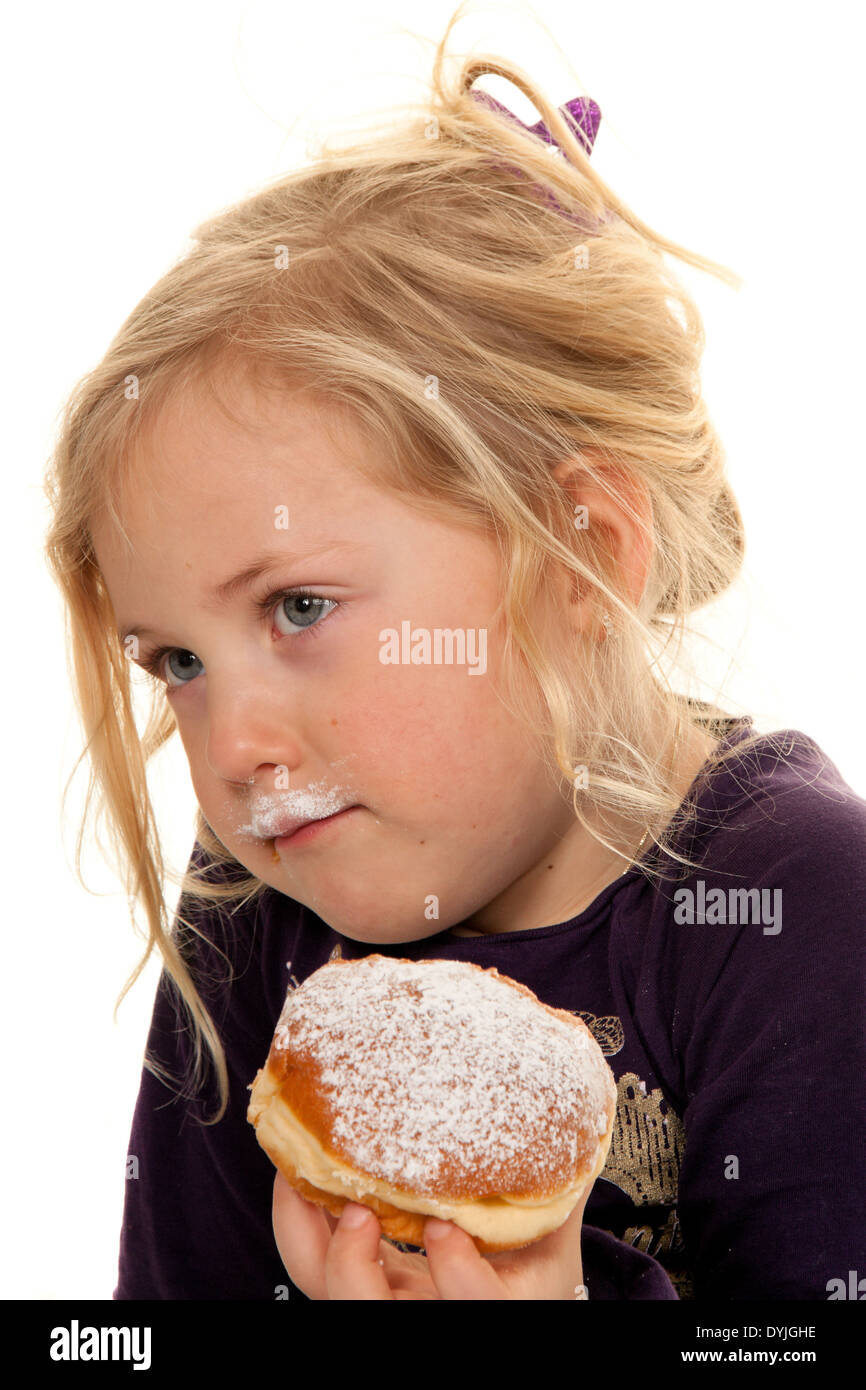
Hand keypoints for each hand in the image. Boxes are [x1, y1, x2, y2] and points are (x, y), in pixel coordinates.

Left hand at [271, 1172, 590, 1299]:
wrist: (514, 1308)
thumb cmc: (531, 1280)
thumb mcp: (551, 1242)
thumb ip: (559, 1190)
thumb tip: (576, 1116)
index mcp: (490, 1310)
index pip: (472, 1308)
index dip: (454, 1275)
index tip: (445, 1228)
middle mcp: (427, 1318)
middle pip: (368, 1317)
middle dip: (351, 1267)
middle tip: (357, 1209)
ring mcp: (389, 1306)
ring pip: (329, 1294)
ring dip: (308, 1235)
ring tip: (307, 1177)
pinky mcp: (359, 1288)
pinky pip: (311, 1264)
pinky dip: (299, 1218)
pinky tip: (301, 1173)